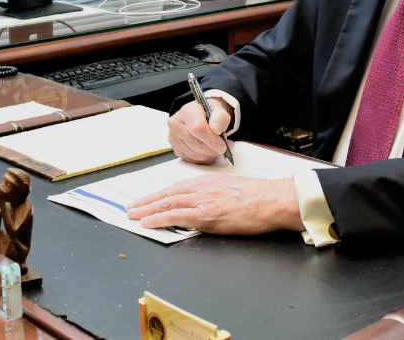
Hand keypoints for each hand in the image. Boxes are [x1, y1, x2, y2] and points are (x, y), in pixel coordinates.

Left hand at [126, 175, 304, 234]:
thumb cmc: (259, 197)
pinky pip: (176, 216)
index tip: (145, 199)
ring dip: (147, 210)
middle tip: (130, 207)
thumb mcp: (231, 190)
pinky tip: (147, 222)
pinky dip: (159, 219)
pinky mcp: (207, 215)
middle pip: (167, 194)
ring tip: (132, 215)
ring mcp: (204, 201)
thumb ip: (213, 195)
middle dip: (146, 201)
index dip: (158, 194)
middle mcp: (202, 188)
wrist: (272, 200)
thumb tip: (201, 205)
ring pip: (168, 203)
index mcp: (208, 181)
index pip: (176, 187)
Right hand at [167, 97, 232, 164]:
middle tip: (224, 146)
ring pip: (196, 154)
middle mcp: (176, 125)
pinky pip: (194, 160)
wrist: (199, 115)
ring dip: (210, 154)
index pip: (198, 129)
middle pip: (196, 144)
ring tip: (217, 145)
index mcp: (187, 111)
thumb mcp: (219, 109)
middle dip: (213, 149)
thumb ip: (221, 117)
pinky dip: (205, 158)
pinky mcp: (176, 149)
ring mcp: (174, 138)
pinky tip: (209, 150)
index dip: (212, 139)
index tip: (223, 144)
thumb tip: (217, 130)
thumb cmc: (208, 112)